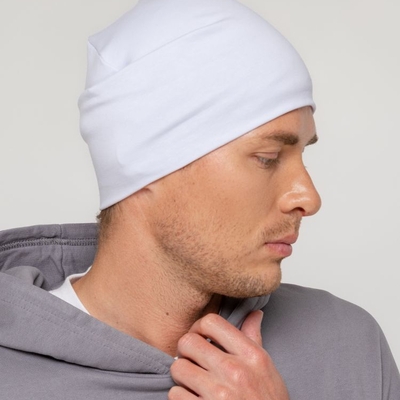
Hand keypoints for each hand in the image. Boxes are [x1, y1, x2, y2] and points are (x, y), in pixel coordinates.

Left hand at [169, 310, 288, 398]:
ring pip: (178, 367)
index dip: (199, 326)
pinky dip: (180, 396)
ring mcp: (219, 394)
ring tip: (192, 379)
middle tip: (191, 358)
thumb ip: (253, 338)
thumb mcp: (266, 367)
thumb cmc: (267, 399)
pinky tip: (193, 397)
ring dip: (181, 374)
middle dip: (186, 350)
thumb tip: (254, 313)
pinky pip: (175, 394)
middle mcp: (235, 371)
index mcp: (251, 355)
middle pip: (188, 342)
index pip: (211, 322)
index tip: (200, 337)